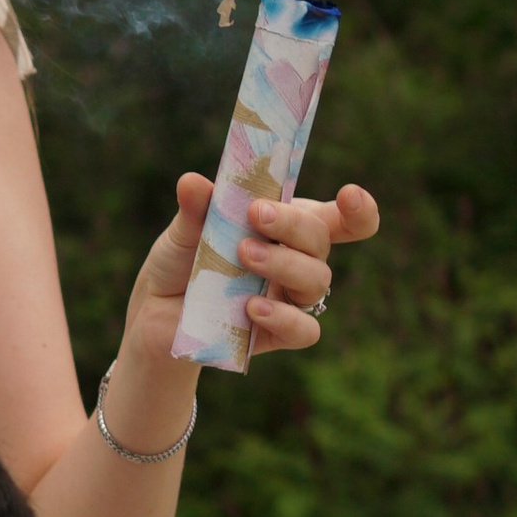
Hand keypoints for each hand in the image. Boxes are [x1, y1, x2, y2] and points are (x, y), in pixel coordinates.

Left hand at [121, 173, 380, 361]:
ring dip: (285, 264)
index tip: (349, 194)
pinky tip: (252, 307)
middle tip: (256, 214)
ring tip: (243, 256)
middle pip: (321, 241)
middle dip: (294, 225)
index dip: (358, 209)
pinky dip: (283, 317)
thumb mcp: (184, 231)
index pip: (340, 218)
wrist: (157, 312)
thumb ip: (196, 209)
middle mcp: (296, 260)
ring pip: (317, 281)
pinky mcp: (277, 333)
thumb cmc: (182, 262)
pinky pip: (304, 331)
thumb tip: (192, 182)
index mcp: (286, 226)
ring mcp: (289, 297)